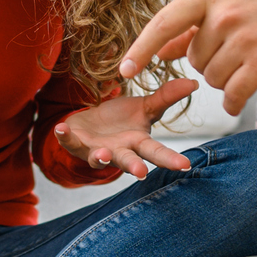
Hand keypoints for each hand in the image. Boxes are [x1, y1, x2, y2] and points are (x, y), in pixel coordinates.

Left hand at [53, 79, 200, 178]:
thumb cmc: (122, 120)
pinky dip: (65, 136)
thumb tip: (194, 82)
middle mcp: (120, 151)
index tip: (185, 165)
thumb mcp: (145, 107)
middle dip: (134, 167)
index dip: (170, 159)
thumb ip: (167, 97)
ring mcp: (97, 150)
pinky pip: (69, 142)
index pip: (157, 152)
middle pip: (129, 161)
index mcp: (138, 143)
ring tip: (104, 154)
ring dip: (101, 158)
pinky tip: (61, 128)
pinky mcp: (76, 144)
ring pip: (99, 158)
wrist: (92, 125)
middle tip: (141, 173)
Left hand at [117, 0, 256, 115]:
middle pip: (193, 60)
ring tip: (247, 60)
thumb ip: (190, 27)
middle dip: (209, 62)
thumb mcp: (226, 4)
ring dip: (224, 79)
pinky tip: (240, 97)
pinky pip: (232, 94)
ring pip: (211, 78)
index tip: (124, 71)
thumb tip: (159, 51)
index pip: (164, 23)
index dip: (141, 48)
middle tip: (236, 48)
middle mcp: (224, 14)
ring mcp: (245, 37)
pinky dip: (233, 102)